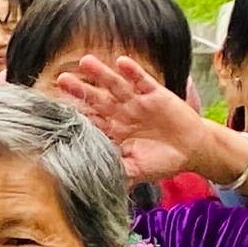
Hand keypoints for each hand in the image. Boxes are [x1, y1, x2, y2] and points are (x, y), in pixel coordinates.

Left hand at [52, 50, 247, 189]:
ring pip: (116, 86)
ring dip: (102, 74)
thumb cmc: (160, 162)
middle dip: (80, 90)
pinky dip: (132, 72)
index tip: (56, 109)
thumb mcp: (136, 171)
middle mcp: (120, 114)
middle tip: (62, 79)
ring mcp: (137, 102)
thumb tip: (93, 184)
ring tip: (86, 62)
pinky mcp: (156, 94)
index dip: (74, 114)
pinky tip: (121, 62)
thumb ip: (116, 173)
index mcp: (112, 132)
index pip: (89, 121)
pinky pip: (142, 80)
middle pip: (96, 100)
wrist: (191, 152)